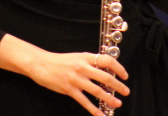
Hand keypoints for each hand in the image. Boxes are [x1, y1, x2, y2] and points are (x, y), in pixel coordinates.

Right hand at [0, 35, 129, 115]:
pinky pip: (84, 101)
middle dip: (118, 86)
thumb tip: (105, 71)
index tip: (125, 75)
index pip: (107, 61)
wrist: (41, 64)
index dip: (119, 68)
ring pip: (97, 90)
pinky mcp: (69, 89)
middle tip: (125, 91)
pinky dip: (93, 109)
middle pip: (106, 77)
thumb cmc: (59, 61)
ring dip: (109, 98)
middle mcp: (82, 67)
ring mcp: (76, 79)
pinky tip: (100, 114)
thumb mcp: (77, 57)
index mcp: (85, 57)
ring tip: (117, 103)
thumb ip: (90, 63)